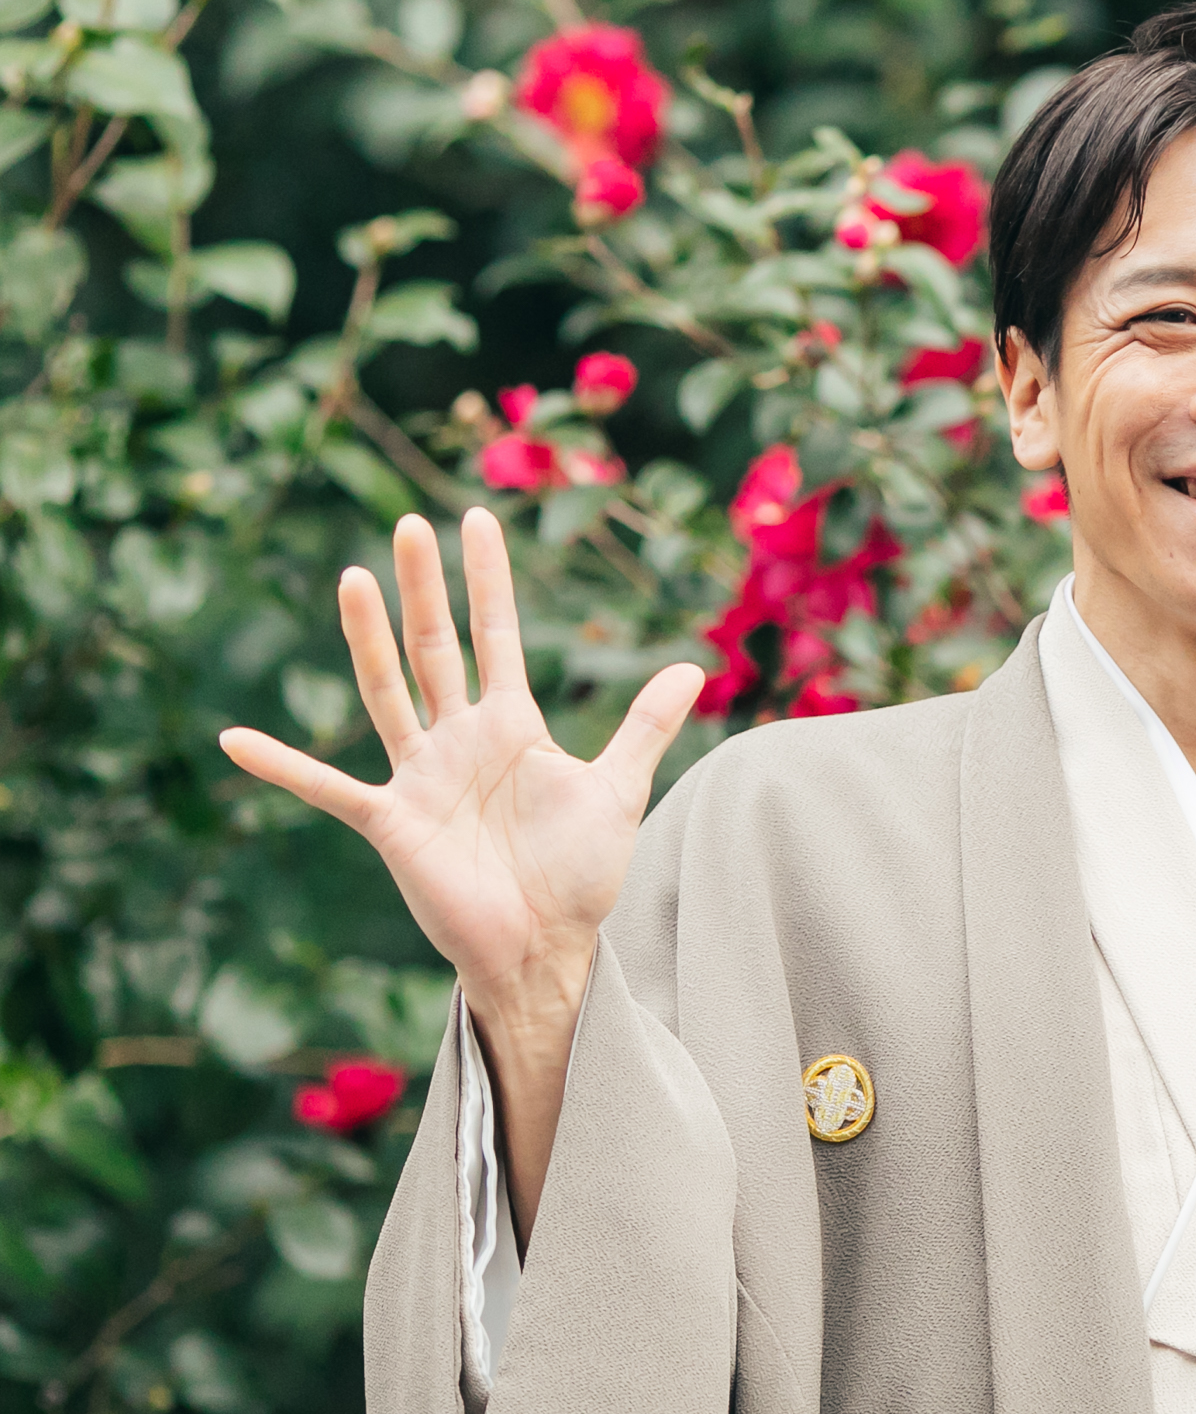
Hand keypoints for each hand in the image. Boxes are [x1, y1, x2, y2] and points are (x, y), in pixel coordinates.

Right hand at [219, 509, 703, 1040]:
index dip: (487, 579)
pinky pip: (326, 787)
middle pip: (436, 647)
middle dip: (425, 588)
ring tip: (352, 579)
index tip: (476, 518)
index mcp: (512, 724)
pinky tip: (233, 740)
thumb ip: (646, 726)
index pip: (496, 634)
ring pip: (388, 690)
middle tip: (410, 525)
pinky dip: (280, 765)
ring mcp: (421, 775)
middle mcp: (460, 738)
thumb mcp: (618, 789)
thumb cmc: (579, 872)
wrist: (545, 946)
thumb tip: (692, 668)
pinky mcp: (391, 821)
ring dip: (367, 638)